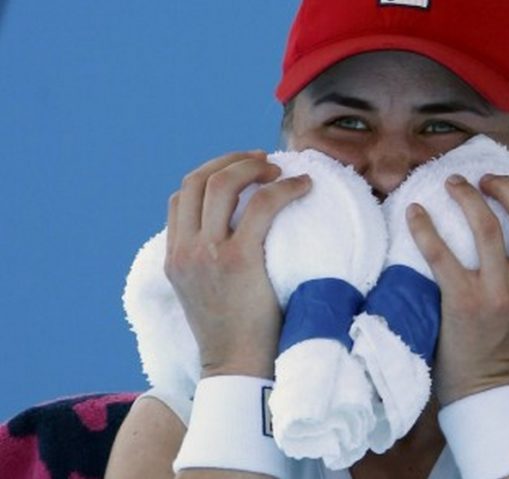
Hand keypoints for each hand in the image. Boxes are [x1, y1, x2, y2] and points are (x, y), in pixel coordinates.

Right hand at [164, 150, 311, 378]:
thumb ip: (208, 260)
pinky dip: (284, 188)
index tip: (239, 172)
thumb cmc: (234, 333)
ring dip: (253, 167)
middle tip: (262, 161)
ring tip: (279, 170)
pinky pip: (261, 205)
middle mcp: (184, 250)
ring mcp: (207, 253)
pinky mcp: (238, 259)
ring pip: (222, 183)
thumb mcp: (205, 292)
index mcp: (173, 256)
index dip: (210, 174)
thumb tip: (237, 231)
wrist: (237, 368)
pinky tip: (304, 186)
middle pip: (196, 180)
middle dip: (230, 161)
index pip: (179, 197)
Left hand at [407, 169, 508, 405]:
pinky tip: (415, 212)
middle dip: (507, 185)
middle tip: (485, 179)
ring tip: (453, 183)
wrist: (490, 391)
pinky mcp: (462, 302)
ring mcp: (496, 292)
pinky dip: (425, 228)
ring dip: (467, 196)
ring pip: (486, 226)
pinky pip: (441, 254)